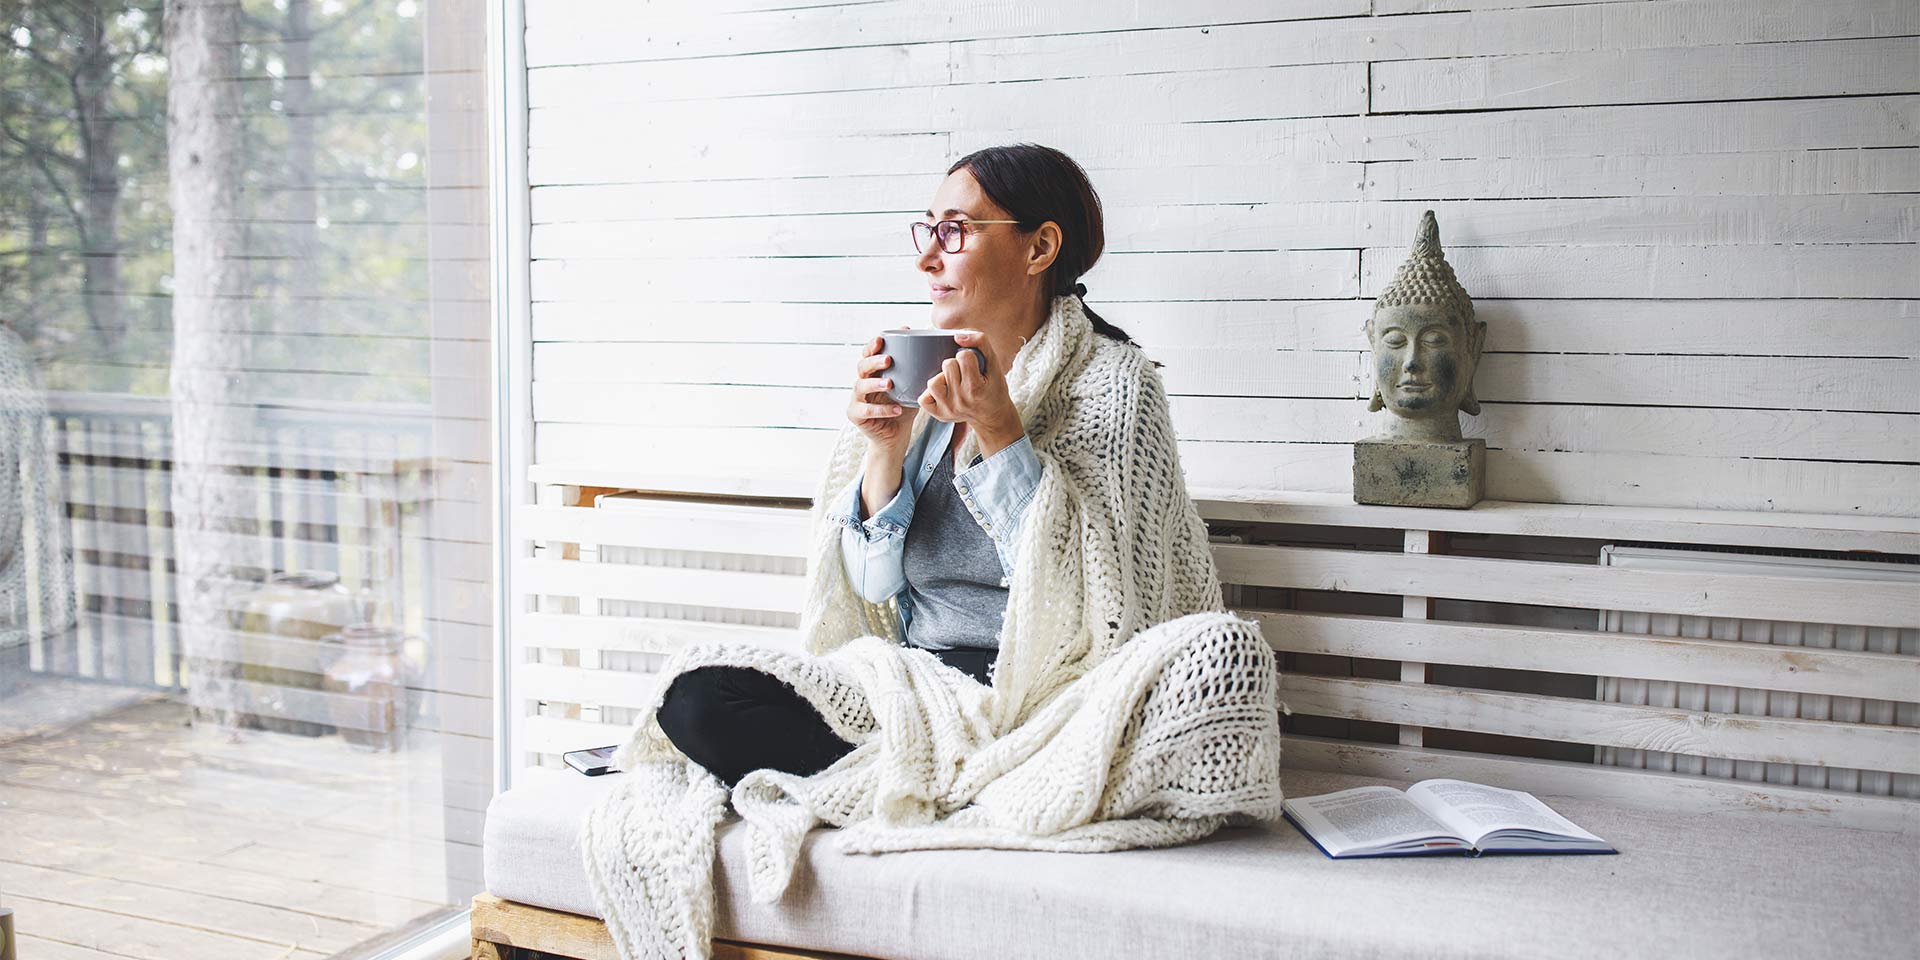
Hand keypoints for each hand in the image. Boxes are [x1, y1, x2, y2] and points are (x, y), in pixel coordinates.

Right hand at [847, 330, 911, 447]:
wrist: (896, 437)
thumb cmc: (904, 409)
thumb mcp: (912, 388)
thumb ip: (917, 372)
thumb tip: (937, 351)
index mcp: (874, 373)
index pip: (868, 354)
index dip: (872, 345)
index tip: (882, 338)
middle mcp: (862, 382)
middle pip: (862, 366)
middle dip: (873, 361)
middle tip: (888, 360)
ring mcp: (856, 399)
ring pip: (860, 386)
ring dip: (875, 383)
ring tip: (889, 384)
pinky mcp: (855, 415)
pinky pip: (865, 410)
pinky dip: (881, 409)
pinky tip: (896, 409)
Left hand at [919, 330, 1016, 435]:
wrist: (993, 416)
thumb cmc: (993, 387)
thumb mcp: (993, 363)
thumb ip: (981, 342)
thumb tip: (957, 336)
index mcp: (976, 388)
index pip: (963, 356)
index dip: (969, 356)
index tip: (975, 365)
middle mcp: (961, 400)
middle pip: (947, 365)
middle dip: (956, 365)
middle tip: (965, 374)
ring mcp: (948, 409)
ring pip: (933, 382)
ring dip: (942, 378)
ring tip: (952, 382)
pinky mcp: (939, 415)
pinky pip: (923, 399)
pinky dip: (931, 393)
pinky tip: (943, 392)